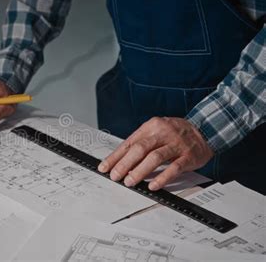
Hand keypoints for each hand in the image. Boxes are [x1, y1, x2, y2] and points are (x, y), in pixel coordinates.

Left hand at [97, 117, 213, 190]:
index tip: (104, 167)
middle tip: (115, 176)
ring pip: (155, 157)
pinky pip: (174, 167)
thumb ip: (141, 144)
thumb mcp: (157, 132)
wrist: (206, 129)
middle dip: (124, 164)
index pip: (129, 142)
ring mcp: (176, 144)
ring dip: (140, 171)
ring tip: (130, 181)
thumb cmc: (176, 133)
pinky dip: (162, 177)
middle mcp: (163, 133)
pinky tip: (153, 185)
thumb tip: (121, 162)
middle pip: (140, 149)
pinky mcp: (188, 156)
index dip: (115, 156)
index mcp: (151, 126)